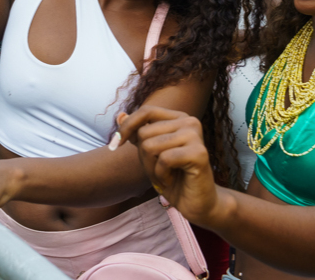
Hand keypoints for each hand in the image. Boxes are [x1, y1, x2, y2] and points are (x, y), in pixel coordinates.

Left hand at [115, 107, 226, 228]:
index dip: (127, 126)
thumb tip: (119, 115)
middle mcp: (190, 121)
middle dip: (143, 157)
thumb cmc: (173, 178)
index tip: (115, 145)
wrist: (197, 203)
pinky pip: (163, 160)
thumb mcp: (150, 154)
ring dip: (151, 169)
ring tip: (166, 176)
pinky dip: (161, 175)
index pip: (146, 111)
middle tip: (158, 171)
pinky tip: (172, 181)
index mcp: (179, 117)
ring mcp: (195, 135)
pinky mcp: (199, 153)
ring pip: (150, 146)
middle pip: (144, 132)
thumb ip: (138, 134)